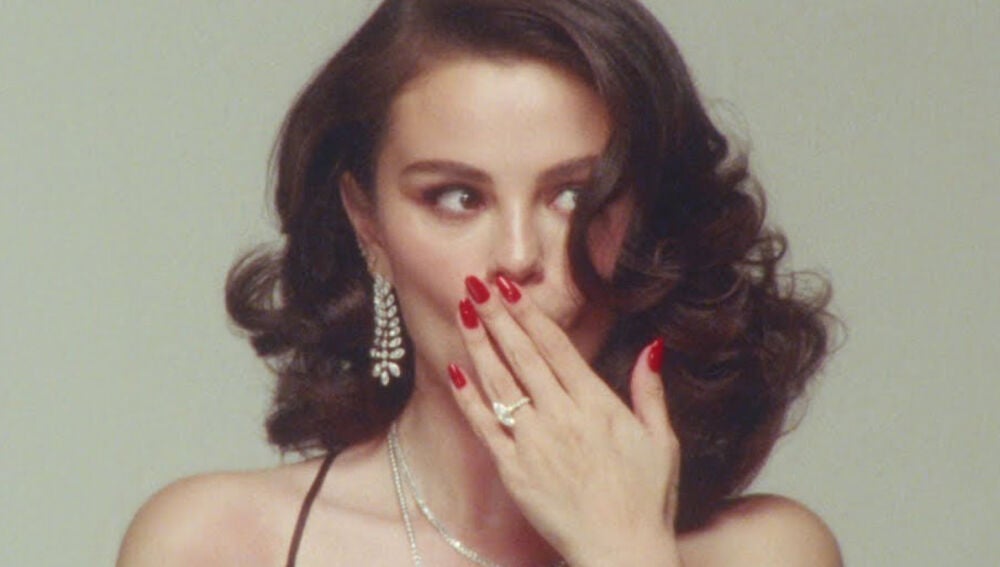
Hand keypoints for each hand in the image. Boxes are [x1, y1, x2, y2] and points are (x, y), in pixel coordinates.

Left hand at [449, 275, 682, 566]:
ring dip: (480, 344)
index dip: (529, 314)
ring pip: (500, 382)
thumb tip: (653, 346)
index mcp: (596, 405)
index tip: (510, 288)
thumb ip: (651, 391)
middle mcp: (561, 416)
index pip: (556, 347)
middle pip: (522, 356)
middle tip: (476, 283)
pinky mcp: (513, 469)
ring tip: (463, 311)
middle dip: (497, 316)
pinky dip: (468, 396)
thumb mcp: (661, 441)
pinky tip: (455, 369)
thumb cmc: (645, 500)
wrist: (620, 550)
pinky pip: (485, 425)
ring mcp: (534, 442)